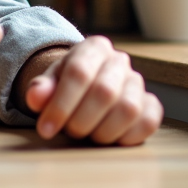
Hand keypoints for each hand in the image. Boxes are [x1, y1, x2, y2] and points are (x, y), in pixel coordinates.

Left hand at [19, 36, 161, 145]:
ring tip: (89, 135)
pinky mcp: (150, 104)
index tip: (46, 129)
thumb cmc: (65, 85)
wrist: (87, 84)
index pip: (79, 72)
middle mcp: (119, 61)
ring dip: (103, 132)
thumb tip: (36, 97)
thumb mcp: (49, 83)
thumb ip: (40, 89)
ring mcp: (138, 82)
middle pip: (104, 92)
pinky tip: (110, 139)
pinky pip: (149, 122)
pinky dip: (129, 136)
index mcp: (93, 48)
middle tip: (69, 131)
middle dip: (81, 120)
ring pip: (128, 109)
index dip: (61, 105)